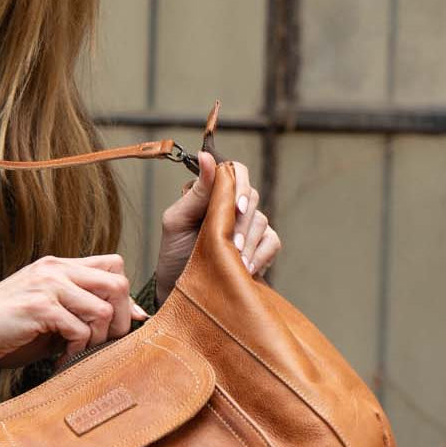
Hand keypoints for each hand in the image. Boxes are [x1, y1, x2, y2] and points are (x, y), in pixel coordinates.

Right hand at [0, 253, 148, 371]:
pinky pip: (80, 330)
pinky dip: (76, 352)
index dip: (126, 295)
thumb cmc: (6, 330)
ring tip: (79, 354)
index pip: (113, 265)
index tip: (126, 323)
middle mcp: (56, 269)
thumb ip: (80, 310)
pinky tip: (61, 361)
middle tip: (105, 343)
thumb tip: (128, 320)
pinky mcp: (40, 307)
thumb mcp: (48, 312)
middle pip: (118, 283)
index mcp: (58, 265)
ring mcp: (48, 286)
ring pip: (103, 309)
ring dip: (98, 340)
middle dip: (121, 319)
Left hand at [154, 151, 281, 305]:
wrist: (180, 290)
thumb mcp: (177, 220)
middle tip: (231, 245)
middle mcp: (232, 206)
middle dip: (242, 223)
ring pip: (262, 221)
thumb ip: (197, 192)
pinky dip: (261, 255)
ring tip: (235, 260)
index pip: (236, 173)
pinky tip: (247, 268)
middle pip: (252, 197)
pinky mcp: (259, 247)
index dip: (241, 186)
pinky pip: (272, 242)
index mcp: (211, 193)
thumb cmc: (174, 253)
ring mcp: (247, 226)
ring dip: (249, 242)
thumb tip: (206, 156)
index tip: (236, 208)